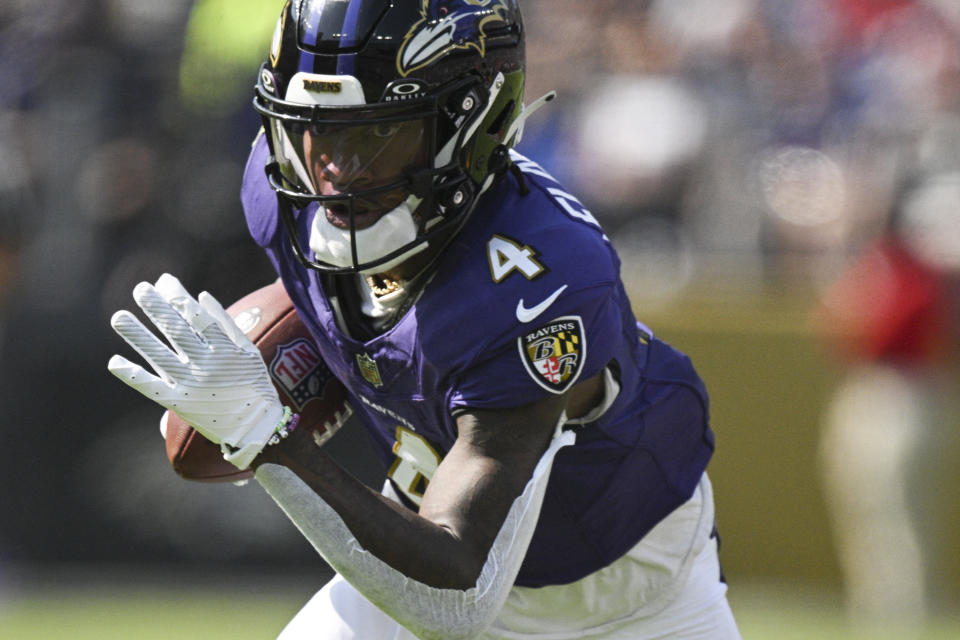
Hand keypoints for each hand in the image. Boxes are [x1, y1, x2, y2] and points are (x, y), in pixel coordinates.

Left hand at [108, 273, 285, 468]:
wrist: (256, 427)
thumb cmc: (254, 384)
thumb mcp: (249, 351)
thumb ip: (225, 323)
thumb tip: (200, 295)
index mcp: (225, 350)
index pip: (197, 316)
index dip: (179, 297)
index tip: (164, 280)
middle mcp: (206, 365)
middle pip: (176, 330)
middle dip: (156, 307)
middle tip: (140, 289)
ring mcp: (191, 384)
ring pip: (158, 354)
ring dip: (137, 335)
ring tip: (118, 316)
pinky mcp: (179, 403)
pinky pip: (151, 388)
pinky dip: (132, 375)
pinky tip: (114, 362)